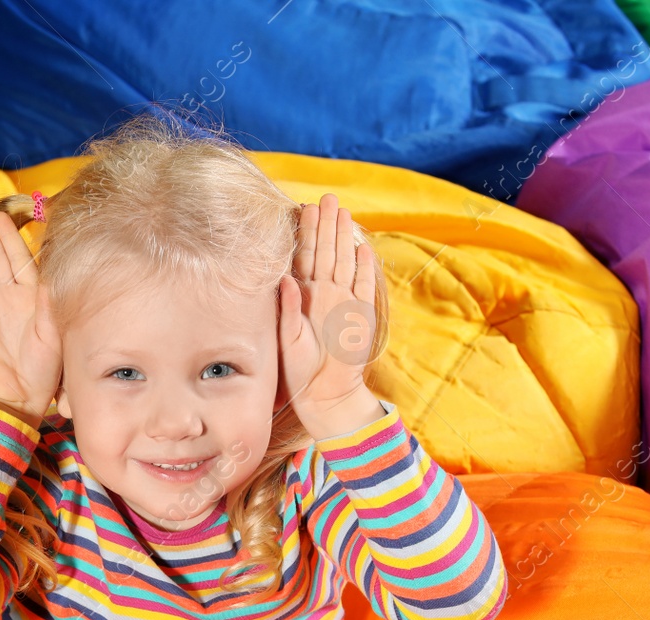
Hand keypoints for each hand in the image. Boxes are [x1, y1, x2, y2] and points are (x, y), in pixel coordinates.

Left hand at [277, 193, 383, 437]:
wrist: (324, 391)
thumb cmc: (299, 367)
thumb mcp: (288, 337)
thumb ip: (289, 307)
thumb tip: (285, 278)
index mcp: (304, 296)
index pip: (305, 257)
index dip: (306, 233)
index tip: (304, 208)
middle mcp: (324, 293)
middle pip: (326, 251)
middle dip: (326, 224)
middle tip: (327, 198)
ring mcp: (345, 301)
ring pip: (345, 262)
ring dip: (344, 238)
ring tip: (344, 212)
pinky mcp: (362, 314)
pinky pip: (364, 286)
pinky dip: (364, 268)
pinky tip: (363, 248)